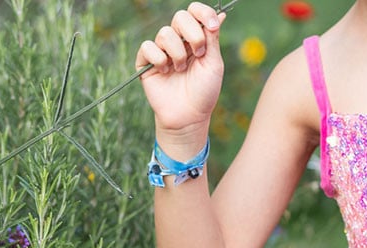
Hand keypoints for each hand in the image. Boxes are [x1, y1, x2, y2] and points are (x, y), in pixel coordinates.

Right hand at [135, 3, 226, 136]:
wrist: (189, 117)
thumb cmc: (204, 93)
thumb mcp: (214, 65)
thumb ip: (213, 39)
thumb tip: (220, 15)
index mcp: (196, 38)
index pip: (195, 12)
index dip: (203, 13)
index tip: (213, 26)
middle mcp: (178, 40)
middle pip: (180, 16)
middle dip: (193, 35)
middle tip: (198, 55)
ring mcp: (162, 49)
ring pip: (165, 33)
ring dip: (178, 54)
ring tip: (181, 71)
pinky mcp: (146, 60)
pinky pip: (148, 47)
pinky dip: (159, 60)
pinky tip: (165, 72)